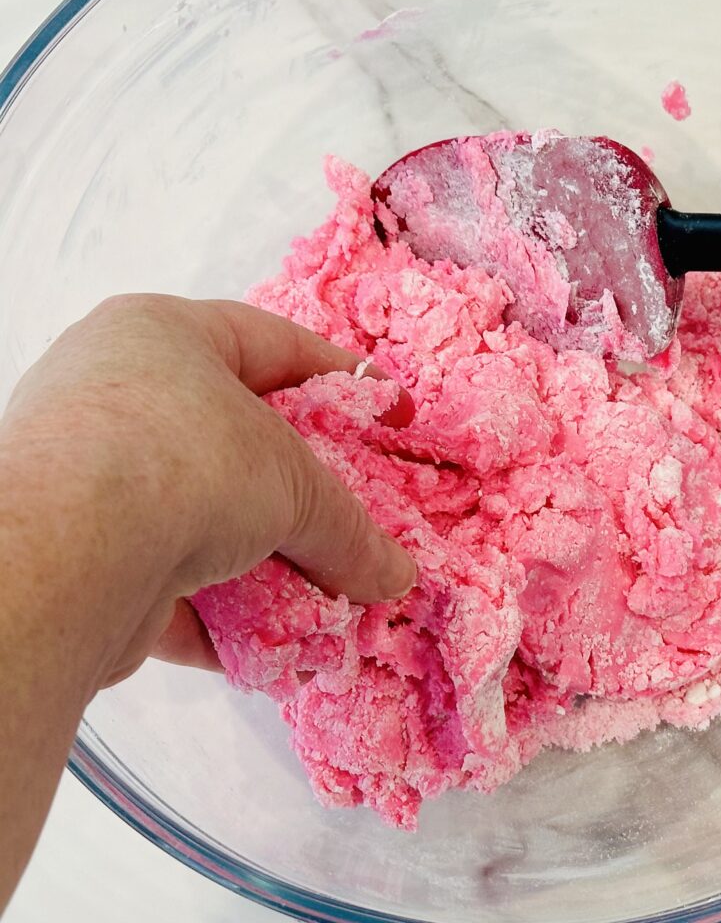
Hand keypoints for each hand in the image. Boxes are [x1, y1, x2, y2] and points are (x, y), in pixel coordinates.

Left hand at [0, 294, 415, 688]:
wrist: (66, 557)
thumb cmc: (184, 462)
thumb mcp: (293, 485)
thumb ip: (349, 530)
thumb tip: (394, 577)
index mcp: (163, 336)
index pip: (274, 343)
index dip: (344, 379)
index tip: (392, 413)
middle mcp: (118, 397)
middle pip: (237, 442)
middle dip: (303, 492)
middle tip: (358, 515)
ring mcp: (93, 480)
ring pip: (204, 520)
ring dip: (268, 564)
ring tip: (327, 596)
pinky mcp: (80, 559)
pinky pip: (169, 581)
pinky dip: (223, 614)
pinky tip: (273, 645)